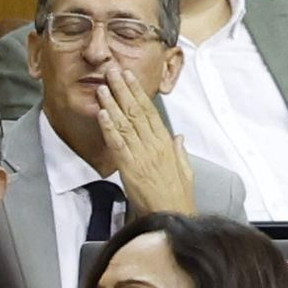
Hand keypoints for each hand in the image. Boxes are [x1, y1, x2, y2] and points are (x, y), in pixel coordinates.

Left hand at [97, 68, 194, 214]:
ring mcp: (141, 156)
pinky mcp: (130, 169)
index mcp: (166, 144)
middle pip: (137, 111)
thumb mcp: (185, 170)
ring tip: (103, 86)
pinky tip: (102, 114)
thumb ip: (180, 151)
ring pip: (126, 124)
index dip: (138, 92)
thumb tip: (179, 136)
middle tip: (112, 70)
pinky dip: (109, 128)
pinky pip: (118, 144)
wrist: (172, 217)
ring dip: (113, 103)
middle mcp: (154, 146)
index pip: (150, 112)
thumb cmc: (178, 197)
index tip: (129, 77)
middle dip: (123, 89)